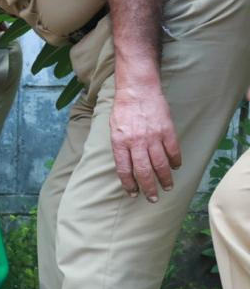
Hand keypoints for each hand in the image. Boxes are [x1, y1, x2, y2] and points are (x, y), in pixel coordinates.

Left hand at [110, 87, 180, 201]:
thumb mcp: (113, 129)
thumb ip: (119, 147)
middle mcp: (136, 142)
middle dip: (148, 188)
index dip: (129, 184)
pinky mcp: (167, 131)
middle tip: (152, 198)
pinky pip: (173, 151)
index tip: (133, 193)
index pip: (124, 170)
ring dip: (164, 179)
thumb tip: (125, 167)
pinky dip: (175, 162)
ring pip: (160, 164)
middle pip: (143, 171)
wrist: (137, 90)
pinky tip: (175, 168)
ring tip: (166, 188)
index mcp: (120, 142)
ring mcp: (153, 137)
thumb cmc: (123, 110)